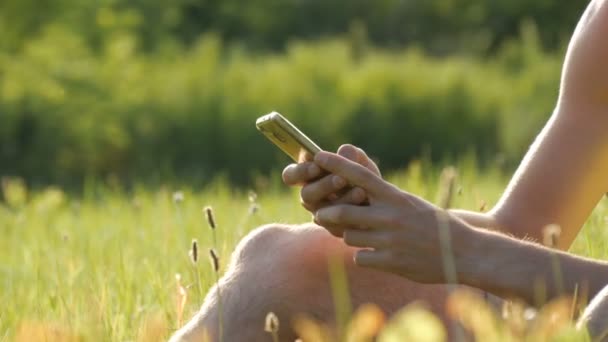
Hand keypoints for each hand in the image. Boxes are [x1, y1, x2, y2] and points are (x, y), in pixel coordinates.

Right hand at [282, 144, 380, 234]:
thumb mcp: (362, 163)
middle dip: (324, 186)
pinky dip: (352, 215)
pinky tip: (366, 207)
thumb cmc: (366, 178)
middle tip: (341, 179)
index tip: (316, 167)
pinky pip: (337, 226)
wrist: (382, 204)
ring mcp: (320, 214)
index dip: (300, 172)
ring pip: (321, 211)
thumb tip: (344, 150)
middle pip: (306, 194)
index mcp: (310, 175)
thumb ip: (353, 155)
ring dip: (341, 200)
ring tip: (360, 191)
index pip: (291, 175)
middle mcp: (311, 195)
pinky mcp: (334, 229)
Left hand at [312, 151, 474, 283]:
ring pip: (349, 237)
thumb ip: (383, 198)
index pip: (360, 175)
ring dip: (350, 237)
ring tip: (364, 237)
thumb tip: (353, 191)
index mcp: (396, 197)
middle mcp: (391, 216)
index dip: (336, 165)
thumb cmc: (433, 225)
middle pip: (343, 212)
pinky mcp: (392, 262)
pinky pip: (360, 258)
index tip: (317, 156)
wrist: (466, 252)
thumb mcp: (410, 203)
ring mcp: (391, 240)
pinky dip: (364, 257)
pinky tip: (378, 256)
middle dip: (326, 214)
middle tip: (318, 215)